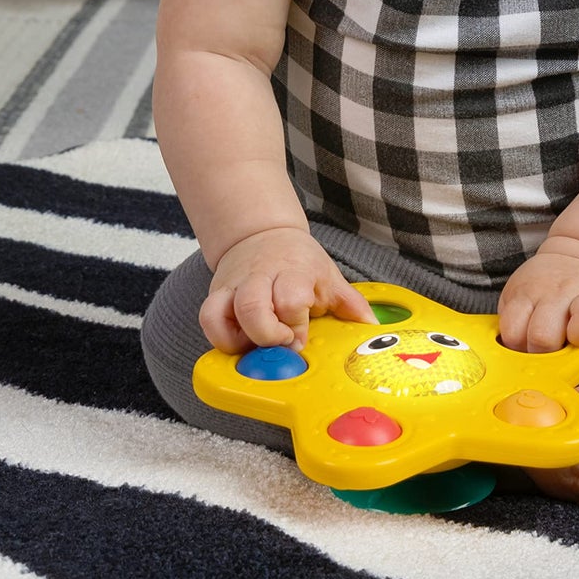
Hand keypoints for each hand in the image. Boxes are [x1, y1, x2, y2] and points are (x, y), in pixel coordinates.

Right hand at [199, 226, 374, 351]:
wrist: (262, 234)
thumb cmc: (298, 261)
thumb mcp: (328, 275)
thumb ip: (349, 303)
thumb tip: (371, 324)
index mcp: (293, 271)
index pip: (291, 299)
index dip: (296, 326)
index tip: (300, 340)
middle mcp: (259, 277)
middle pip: (253, 308)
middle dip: (268, 336)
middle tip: (282, 343)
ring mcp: (235, 286)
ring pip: (220, 314)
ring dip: (241, 339)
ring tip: (259, 344)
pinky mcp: (216, 295)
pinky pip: (207, 318)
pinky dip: (220, 337)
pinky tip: (240, 340)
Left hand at [497, 248, 578, 364]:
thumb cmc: (547, 287)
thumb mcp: (522, 295)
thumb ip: (515, 323)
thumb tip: (512, 366)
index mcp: (531, 292)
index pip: (514, 331)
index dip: (517, 349)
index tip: (524, 350)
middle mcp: (561, 292)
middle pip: (544, 335)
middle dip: (545, 354)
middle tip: (550, 353)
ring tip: (577, 347)